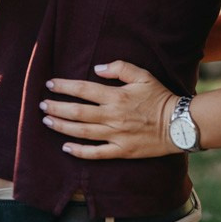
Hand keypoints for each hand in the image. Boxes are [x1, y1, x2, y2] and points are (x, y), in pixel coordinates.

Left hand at [40, 60, 178, 159]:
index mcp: (117, 96)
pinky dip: (78, 151)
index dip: (64, 87)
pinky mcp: (121, 151)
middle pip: (77, 112)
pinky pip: (95, 153)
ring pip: (82, 132)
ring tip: (47, 121)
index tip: (50, 84)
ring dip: (62, 126)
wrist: (178, 124)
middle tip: (42, 104)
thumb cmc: (160, 97)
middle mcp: (113, 116)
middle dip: (57, 107)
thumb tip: (97, 68)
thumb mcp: (144, 75)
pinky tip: (65, 147)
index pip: (84, 90)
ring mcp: (115, 135)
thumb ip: (120, 68)